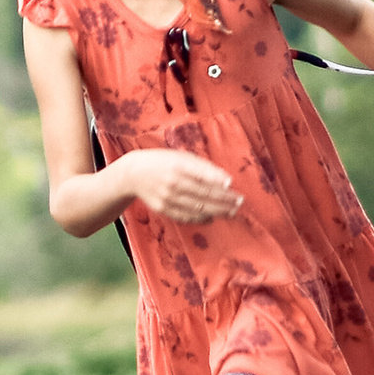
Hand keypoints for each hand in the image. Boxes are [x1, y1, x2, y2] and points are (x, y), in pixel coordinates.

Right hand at [126, 149, 243, 224]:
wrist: (134, 174)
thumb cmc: (163, 162)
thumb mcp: (180, 156)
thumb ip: (202, 166)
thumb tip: (225, 180)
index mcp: (177, 165)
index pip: (202, 174)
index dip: (217, 180)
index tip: (231, 185)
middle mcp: (172, 182)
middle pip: (203, 194)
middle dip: (224, 199)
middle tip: (239, 202)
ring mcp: (167, 197)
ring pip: (197, 207)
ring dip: (217, 211)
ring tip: (231, 211)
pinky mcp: (163, 209)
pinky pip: (186, 216)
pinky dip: (201, 217)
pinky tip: (213, 216)